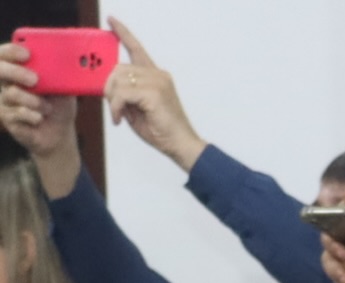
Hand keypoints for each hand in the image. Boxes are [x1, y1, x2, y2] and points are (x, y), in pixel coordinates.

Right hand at [0, 44, 79, 186]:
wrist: (60, 134)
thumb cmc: (59, 105)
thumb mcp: (64, 88)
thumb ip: (60, 73)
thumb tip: (62, 59)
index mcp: (18, 67)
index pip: (6, 53)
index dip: (12, 51)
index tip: (27, 54)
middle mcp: (7, 81)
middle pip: (0, 69)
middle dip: (16, 72)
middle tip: (35, 79)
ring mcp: (5, 99)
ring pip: (12, 93)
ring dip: (35, 101)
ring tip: (47, 108)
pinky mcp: (7, 117)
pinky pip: (17, 113)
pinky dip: (33, 116)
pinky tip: (40, 118)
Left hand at [103, 17, 206, 171]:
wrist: (182, 147)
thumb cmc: (162, 131)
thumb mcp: (138, 109)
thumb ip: (126, 93)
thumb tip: (109, 86)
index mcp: (156, 76)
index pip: (137, 49)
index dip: (123, 33)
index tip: (111, 20)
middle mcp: (158, 74)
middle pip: (120, 68)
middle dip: (109, 87)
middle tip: (114, 107)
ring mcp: (157, 82)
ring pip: (119, 79)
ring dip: (113, 99)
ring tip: (118, 115)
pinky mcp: (154, 93)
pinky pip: (123, 92)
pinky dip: (117, 106)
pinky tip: (120, 118)